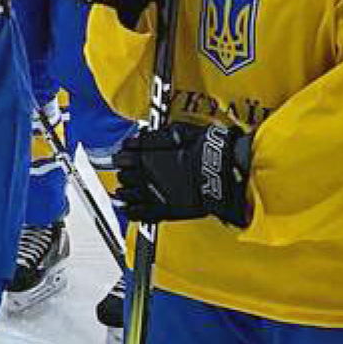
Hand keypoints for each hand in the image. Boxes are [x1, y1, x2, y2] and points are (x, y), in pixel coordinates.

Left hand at [115, 122, 252, 227]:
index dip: (124, 154)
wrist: (220, 172)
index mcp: (144, 153)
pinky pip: (135, 212)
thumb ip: (159, 135)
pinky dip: (130, 210)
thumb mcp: (180, 131)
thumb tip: (149, 136)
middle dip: (126, 173)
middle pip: (122, 174)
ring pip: (124, 194)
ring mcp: (150, 193)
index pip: (122, 154)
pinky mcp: (160, 210)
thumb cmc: (205, 150)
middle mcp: (143, 173)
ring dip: (125, 191)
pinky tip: (129, 209)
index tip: (126, 155)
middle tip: (130, 173)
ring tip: (126, 191)